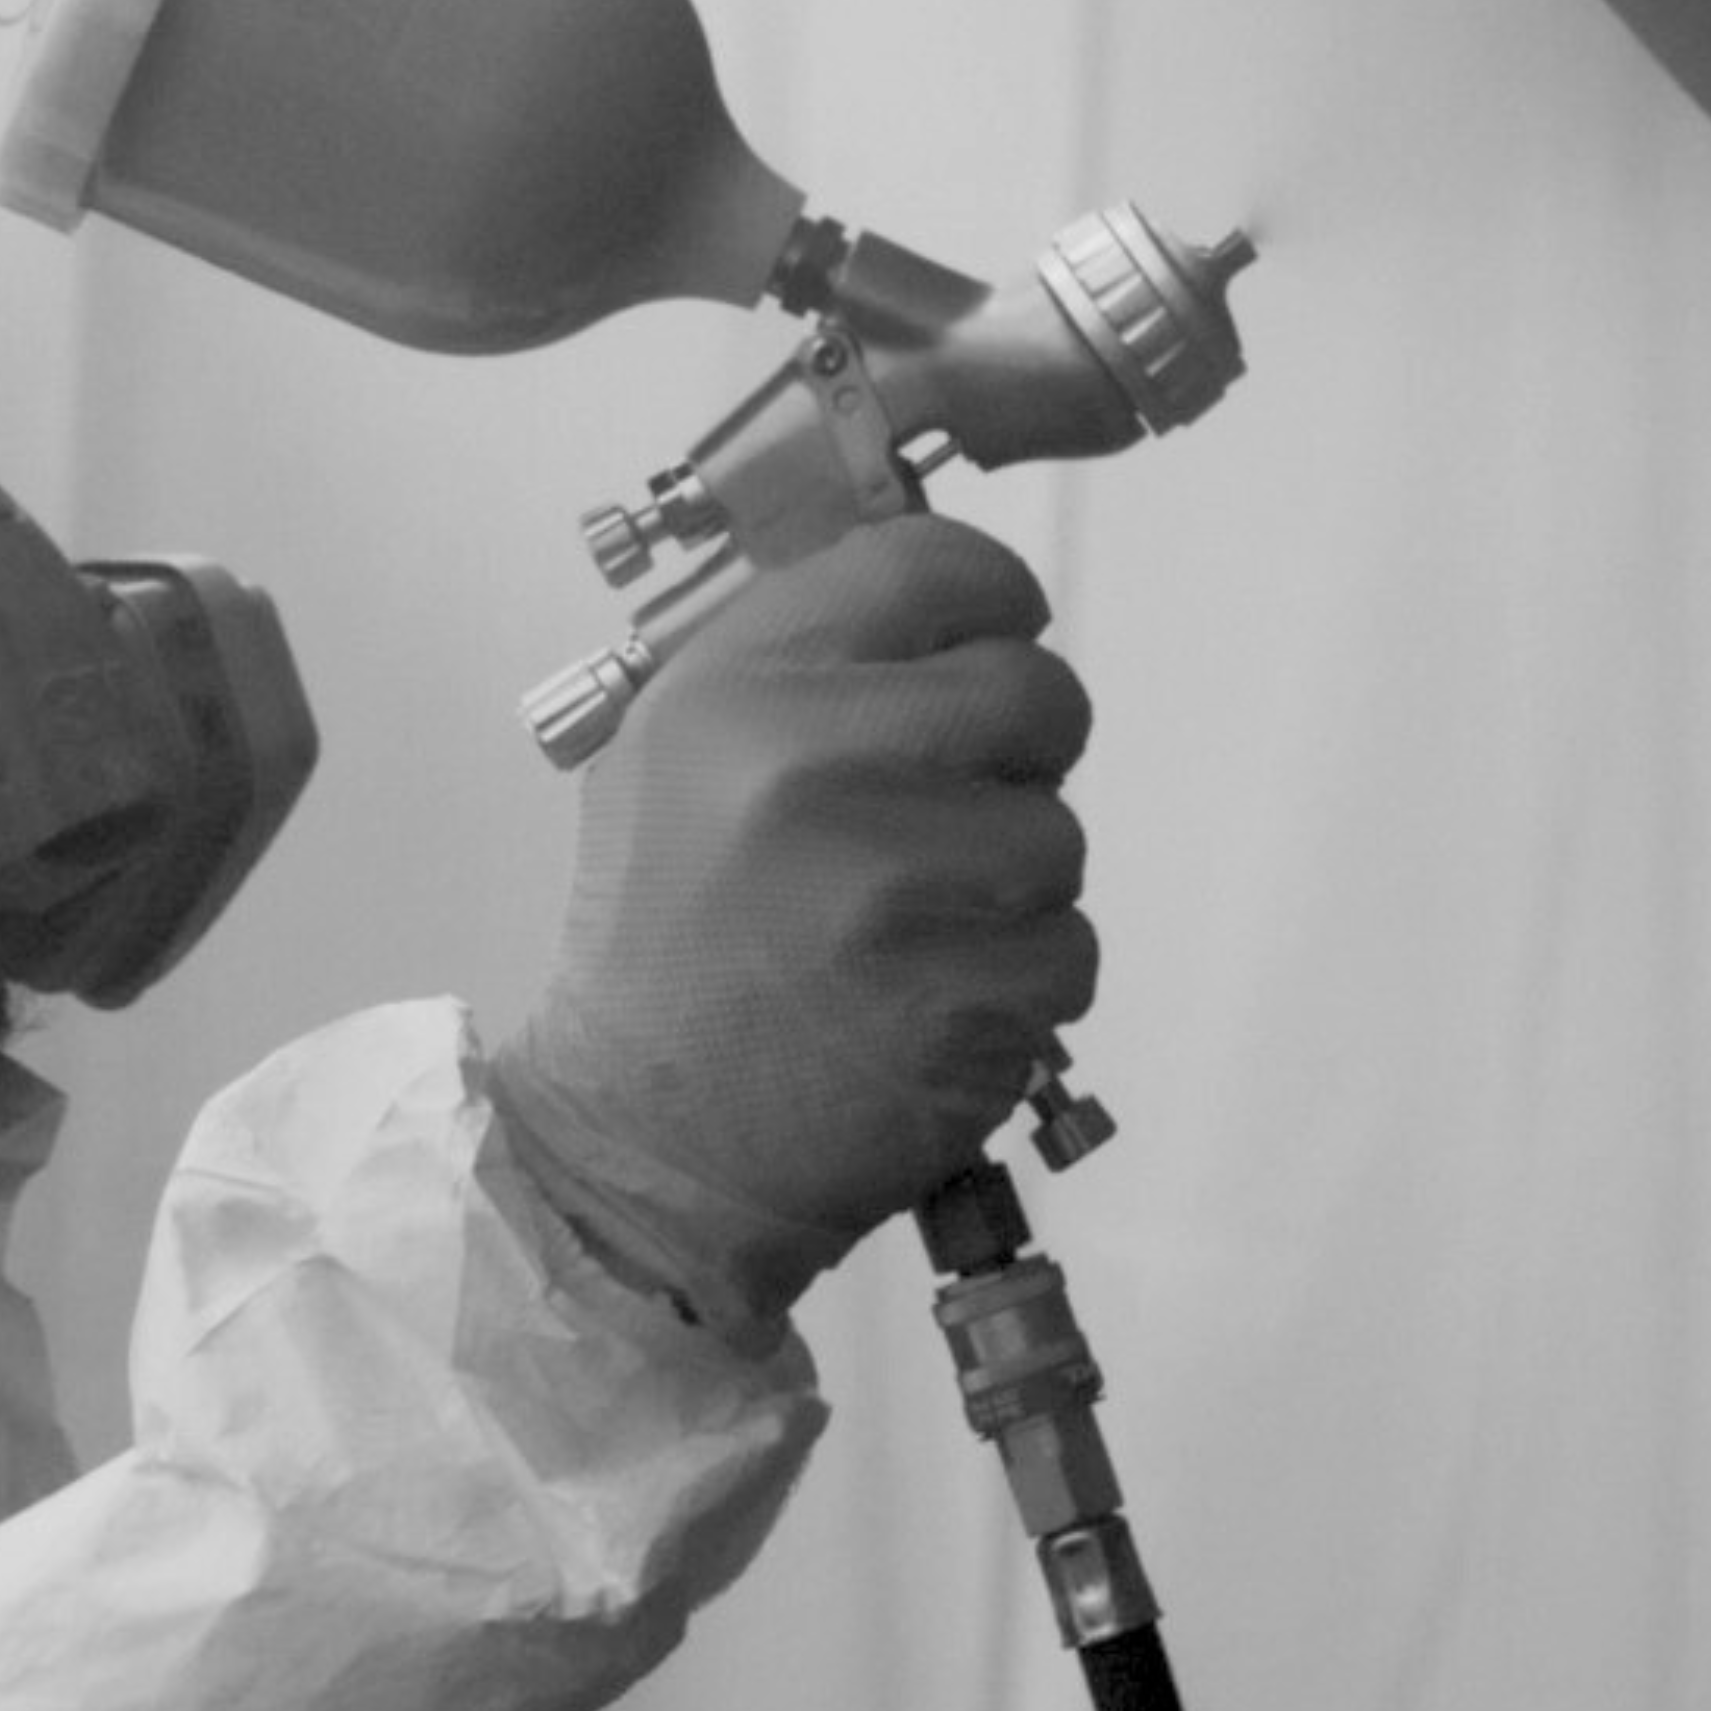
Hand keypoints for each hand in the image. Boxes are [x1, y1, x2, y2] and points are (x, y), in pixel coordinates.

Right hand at [489, 514, 1099, 1329]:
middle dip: (1022, 749)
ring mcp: (902, 892)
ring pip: (1060, 832)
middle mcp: (817, 769)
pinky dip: (1021, 980)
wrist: (642, 1146)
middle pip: (1037, 690)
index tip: (984, 643)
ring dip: (1014, 882)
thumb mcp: (676, 752)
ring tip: (914, 930)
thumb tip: (946, 594)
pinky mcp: (973, 1001)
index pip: (933, 564)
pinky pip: (1068, 948)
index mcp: (740, 689)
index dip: (989, 598)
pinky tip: (930, 1003)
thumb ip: (802, 659)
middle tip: (960, 805)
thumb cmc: (667, 940)